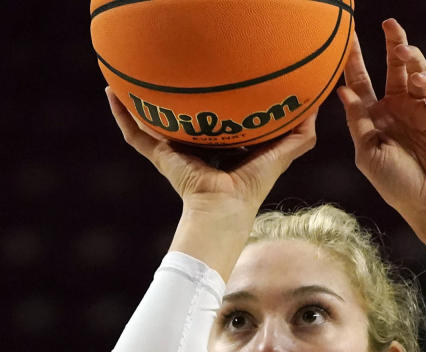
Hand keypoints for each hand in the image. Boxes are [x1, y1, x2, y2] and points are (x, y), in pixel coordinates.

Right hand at [106, 86, 317, 211]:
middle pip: (180, 117)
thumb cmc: (252, 186)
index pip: (215, 118)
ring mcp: (173, 151)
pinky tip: (111, 92)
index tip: (213, 78)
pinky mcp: (160, 156)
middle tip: (166, 68)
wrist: (224, 208)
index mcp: (221, 146)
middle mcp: (194, 146)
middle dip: (172, 97)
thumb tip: (313, 107)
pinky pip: (136, 134)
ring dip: (137, 100)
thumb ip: (299, 136)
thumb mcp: (280, 154)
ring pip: (151, 122)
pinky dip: (122, 115)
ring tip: (126, 74)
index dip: (213, 101)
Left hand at [337, 20, 425, 264]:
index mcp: (373, 119)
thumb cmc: (396, 185)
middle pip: (391, 69)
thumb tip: (342, 91)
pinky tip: (419, 81)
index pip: (360, 83)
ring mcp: (418, 110)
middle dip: (390, 45)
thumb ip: (358, 122)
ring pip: (414, 72)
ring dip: (410, 57)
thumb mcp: (368, 154)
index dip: (353, 61)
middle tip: (388, 23)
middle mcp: (395, 110)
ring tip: (402, 49)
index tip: (345, 39)